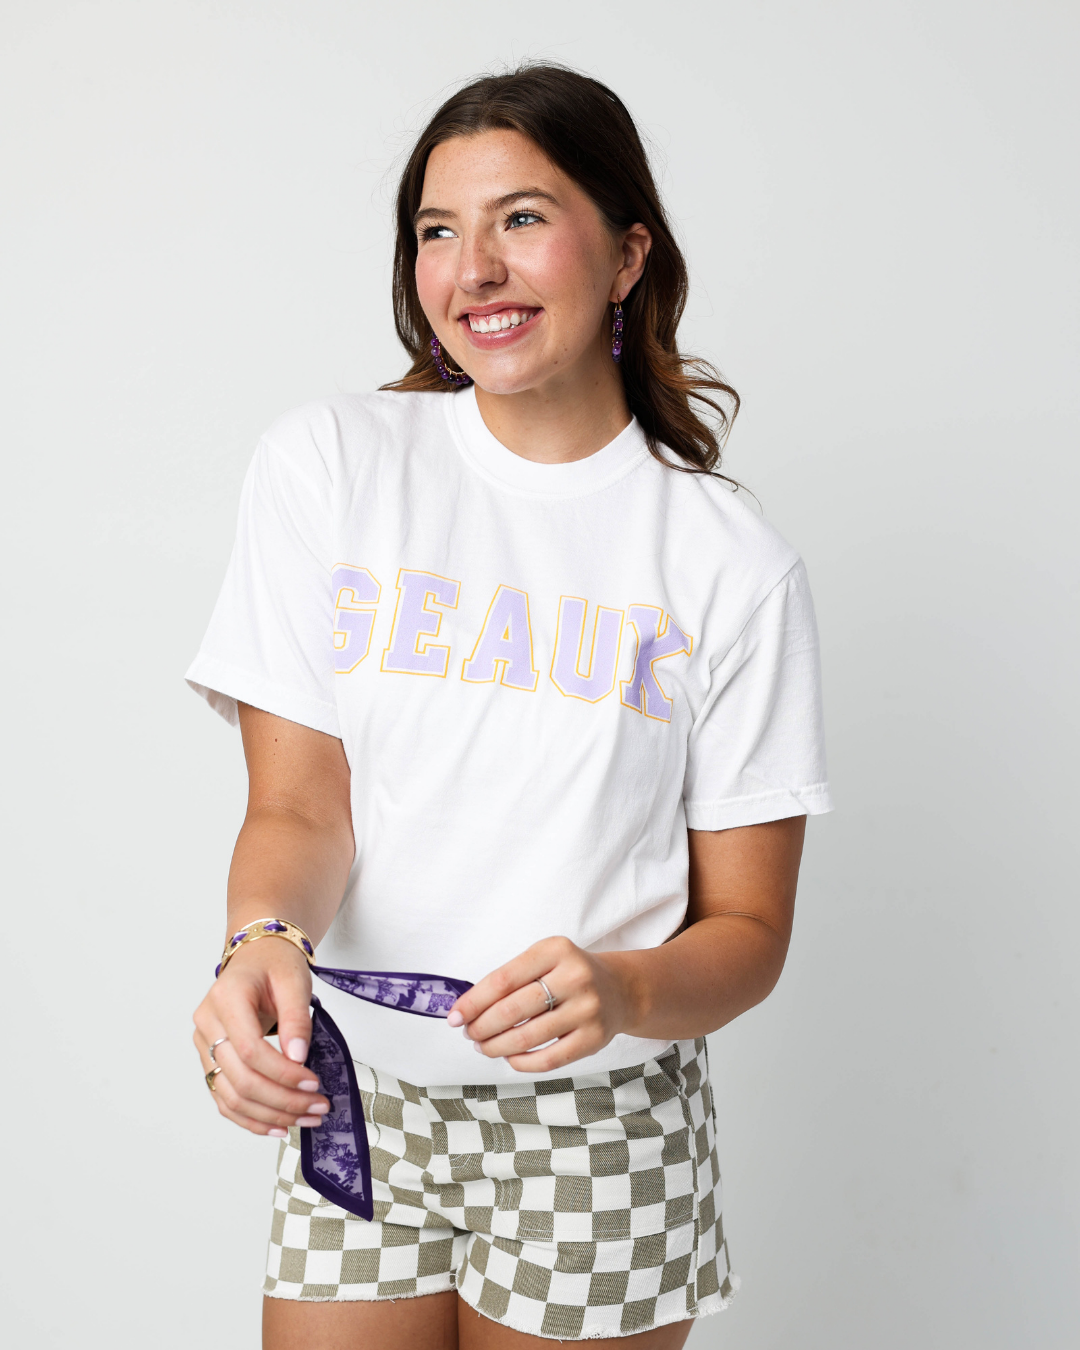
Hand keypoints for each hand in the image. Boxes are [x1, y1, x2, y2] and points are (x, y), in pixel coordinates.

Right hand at [192, 937, 330, 1135]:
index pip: (249, 1050)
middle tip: (317, 1108)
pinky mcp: (210, 1061)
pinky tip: (277, 1126)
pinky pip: (225, 1098)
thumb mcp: (294, 981)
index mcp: (226, 998)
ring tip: (305, 1119)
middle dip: (282, 1100)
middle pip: (240, 1078)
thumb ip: (296, 1018)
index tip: (313, 1084)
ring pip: (231, 1095)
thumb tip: (298, 1059)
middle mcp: (207, 1023)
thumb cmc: (275, 966)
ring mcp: (204, 1045)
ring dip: (270, 1114)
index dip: (282, 1073)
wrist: (257, 958)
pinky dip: (250, 1118)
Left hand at [447, 936, 635, 1072]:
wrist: (620, 988)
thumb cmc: (569, 973)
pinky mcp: (594, 1038)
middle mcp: (574, 976)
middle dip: (482, 1026)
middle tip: (469, 1033)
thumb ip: (511, 978)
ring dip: (497, 1046)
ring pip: (528, 1037)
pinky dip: (521, 1062)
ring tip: (484, 1046)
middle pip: (513, 1009)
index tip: (454, 1016)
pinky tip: (509, 1057)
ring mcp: (587, 1009)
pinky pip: (549, 1059)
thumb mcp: (545, 959)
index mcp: (555, 950)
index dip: (473, 1001)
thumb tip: (467, 1009)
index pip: (503, 979)